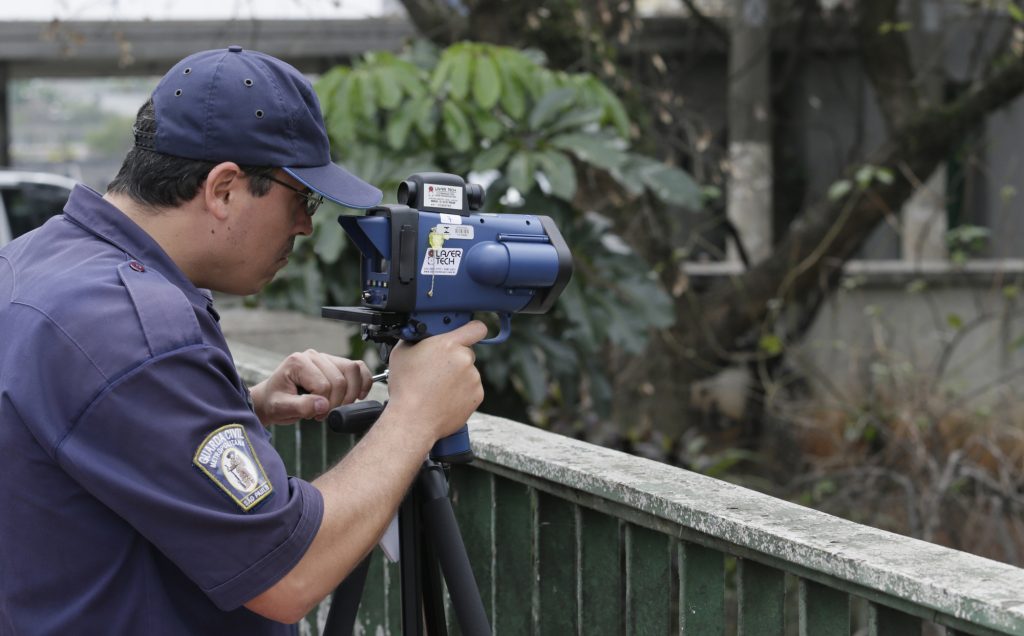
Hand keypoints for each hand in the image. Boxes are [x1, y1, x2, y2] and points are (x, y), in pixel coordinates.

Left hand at [250, 350, 371, 425]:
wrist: (273, 399)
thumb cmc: (275, 402)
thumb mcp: (281, 407)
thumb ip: (301, 406)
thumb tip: (323, 405)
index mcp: (298, 362)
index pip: (323, 385)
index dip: (323, 405)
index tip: (313, 415)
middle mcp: (314, 356)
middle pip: (340, 380)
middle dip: (336, 403)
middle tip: (323, 414)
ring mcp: (327, 358)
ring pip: (353, 371)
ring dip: (351, 394)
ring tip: (337, 406)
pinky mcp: (337, 364)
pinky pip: (359, 368)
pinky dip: (364, 382)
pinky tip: (359, 395)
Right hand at [385, 321, 486, 441]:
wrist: (413, 420)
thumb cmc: (406, 388)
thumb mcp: (402, 353)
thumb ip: (417, 338)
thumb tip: (421, 334)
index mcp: (448, 344)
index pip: (476, 328)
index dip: (473, 329)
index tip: (470, 332)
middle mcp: (465, 359)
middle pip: (466, 353)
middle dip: (455, 358)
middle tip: (437, 370)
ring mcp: (473, 378)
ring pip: (468, 372)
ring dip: (458, 377)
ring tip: (437, 389)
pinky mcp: (477, 396)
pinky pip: (471, 389)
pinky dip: (462, 393)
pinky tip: (445, 398)